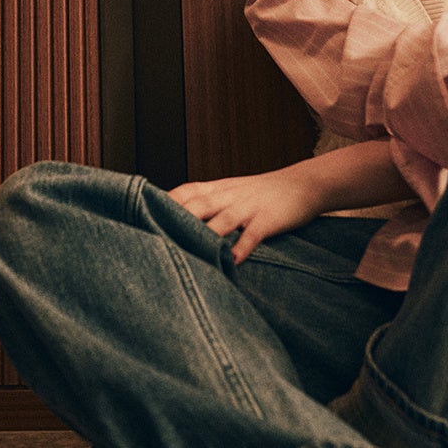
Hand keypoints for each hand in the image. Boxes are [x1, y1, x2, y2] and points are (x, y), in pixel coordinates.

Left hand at [169, 167, 325, 263]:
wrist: (304, 184)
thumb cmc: (263, 193)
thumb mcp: (233, 192)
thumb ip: (208, 203)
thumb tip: (177, 220)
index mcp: (219, 188)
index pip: (185, 192)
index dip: (164, 203)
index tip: (143, 218)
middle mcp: (229, 195)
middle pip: (197, 206)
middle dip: (176, 221)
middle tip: (154, 240)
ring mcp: (249, 207)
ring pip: (221, 220)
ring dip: (204, 237)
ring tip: (187, 255)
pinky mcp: (268, 219)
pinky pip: (252, 234)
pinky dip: (240, 247)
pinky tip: (230, 263)